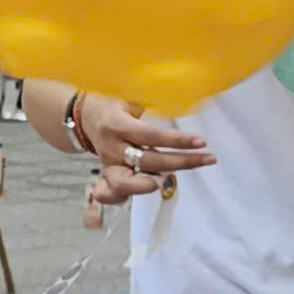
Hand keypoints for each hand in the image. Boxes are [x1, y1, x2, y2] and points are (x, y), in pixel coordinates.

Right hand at [74, 93, 216, 196]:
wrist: (84, 115)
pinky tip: (149, 191)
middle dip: (181, 162)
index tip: (201, 142)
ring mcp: (107, 164)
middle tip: (208, 158)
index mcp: (116, 124)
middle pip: (147, 161)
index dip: (176, 140)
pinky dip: (126, 197)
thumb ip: (150, 101)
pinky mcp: (106, 175)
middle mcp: (111, 147)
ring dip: (159, 183)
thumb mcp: (129, 96)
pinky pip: (111, 194)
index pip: (150, 135)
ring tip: (181, 178)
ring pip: (127, 183)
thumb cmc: (114, 104)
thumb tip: (183, 97)